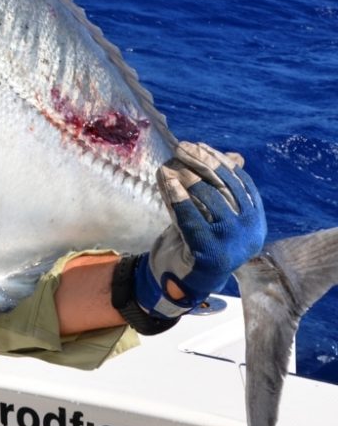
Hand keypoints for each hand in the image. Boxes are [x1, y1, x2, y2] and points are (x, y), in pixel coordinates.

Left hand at [134, 141, 266, 318]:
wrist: (186, 279)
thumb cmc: (198, 240)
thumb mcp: (211, 212)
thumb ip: (221, 187)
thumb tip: (235, 156)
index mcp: (255, 220)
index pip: (241, 182)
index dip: (220, 161)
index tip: (200, 146)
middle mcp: (250, 231)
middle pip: (226, 187)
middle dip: (202, 163)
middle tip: (182, 147)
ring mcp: (233, 243)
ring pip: (210, 200)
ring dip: (188, 178)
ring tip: (172, 165)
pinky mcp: (211, 253)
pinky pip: (193, 219)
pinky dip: (179, 198)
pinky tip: (169, 182)